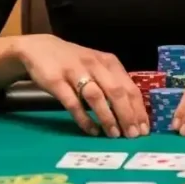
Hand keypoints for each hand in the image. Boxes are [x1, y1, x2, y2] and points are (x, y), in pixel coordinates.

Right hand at [15, 35, 148, 137]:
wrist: (39, 48)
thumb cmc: (75, 61)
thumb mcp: (97, 66)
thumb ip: (112, 82)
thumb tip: (133, 111)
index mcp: (108, 62)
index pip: (129, 87)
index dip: (138, 109)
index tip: (144, 129)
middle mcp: (94, 65)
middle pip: (116, 91)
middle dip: (127, 115)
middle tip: (133, 135)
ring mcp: (75, 72)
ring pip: (96, 96)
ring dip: (107, 117)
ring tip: (115, 135)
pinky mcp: (56, 81)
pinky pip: (72, 102)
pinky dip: (84, 118)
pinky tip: (92, 130)